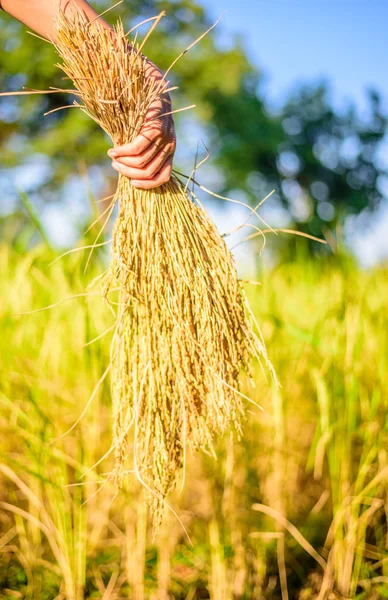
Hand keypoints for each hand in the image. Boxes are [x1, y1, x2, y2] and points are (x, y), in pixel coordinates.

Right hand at [107, 62, 175, 189]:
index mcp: (170, 150)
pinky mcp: (156, 126)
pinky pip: (138, 148)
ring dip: (123, 163)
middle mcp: (170, 145)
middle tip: (115, 164)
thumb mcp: (143, 132)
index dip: (146, 185)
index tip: (130, 183)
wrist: (149, 77)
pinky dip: (123, 152)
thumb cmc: (143, 107)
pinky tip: (114, 149)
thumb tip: (127, 169)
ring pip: (142, 162)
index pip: (163, 178)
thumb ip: (141, 149)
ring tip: (112, 156)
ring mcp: (165, 136)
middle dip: (128, 173)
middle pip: (149, 172)